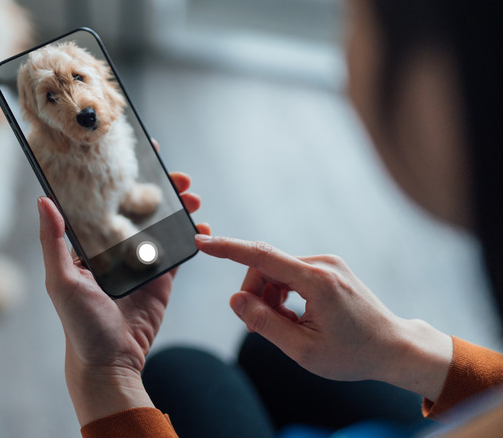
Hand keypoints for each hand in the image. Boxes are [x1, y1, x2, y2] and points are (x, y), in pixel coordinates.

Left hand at [39, 172, 208, 424]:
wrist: (111, 362)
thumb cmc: (79, 323)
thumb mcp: (61, 280)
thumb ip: (53, 240)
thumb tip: (42, 199)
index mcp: (89, 243)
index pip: (105, 200)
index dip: (120, 176)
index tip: (136, 151)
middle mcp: (115, 247)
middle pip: (140, 207)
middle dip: (159, 187)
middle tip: (177, 175)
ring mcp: (141, 260)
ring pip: (162, 223)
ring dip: (179, 207)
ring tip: (192, 196)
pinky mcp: (161, 277)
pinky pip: (178, 250)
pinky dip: (191, 236)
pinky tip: (201, 228)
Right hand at [195, 235, 452, 400]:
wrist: (394, 348)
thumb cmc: (352, 355)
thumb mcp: (303, 350)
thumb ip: (265, 323)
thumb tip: (235, 300)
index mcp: (317, 281)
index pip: (261, 257)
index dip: (227, 249)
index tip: (201, 241)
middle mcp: (322, 264)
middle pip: (265, 268)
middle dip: (253, 295)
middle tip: (257, 328)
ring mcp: (328, 264)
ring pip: (276, 272)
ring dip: (269, 298)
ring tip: (283, 328)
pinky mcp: (329, 268)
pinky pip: (291, 274)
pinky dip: (282, 294)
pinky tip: (294, 318)